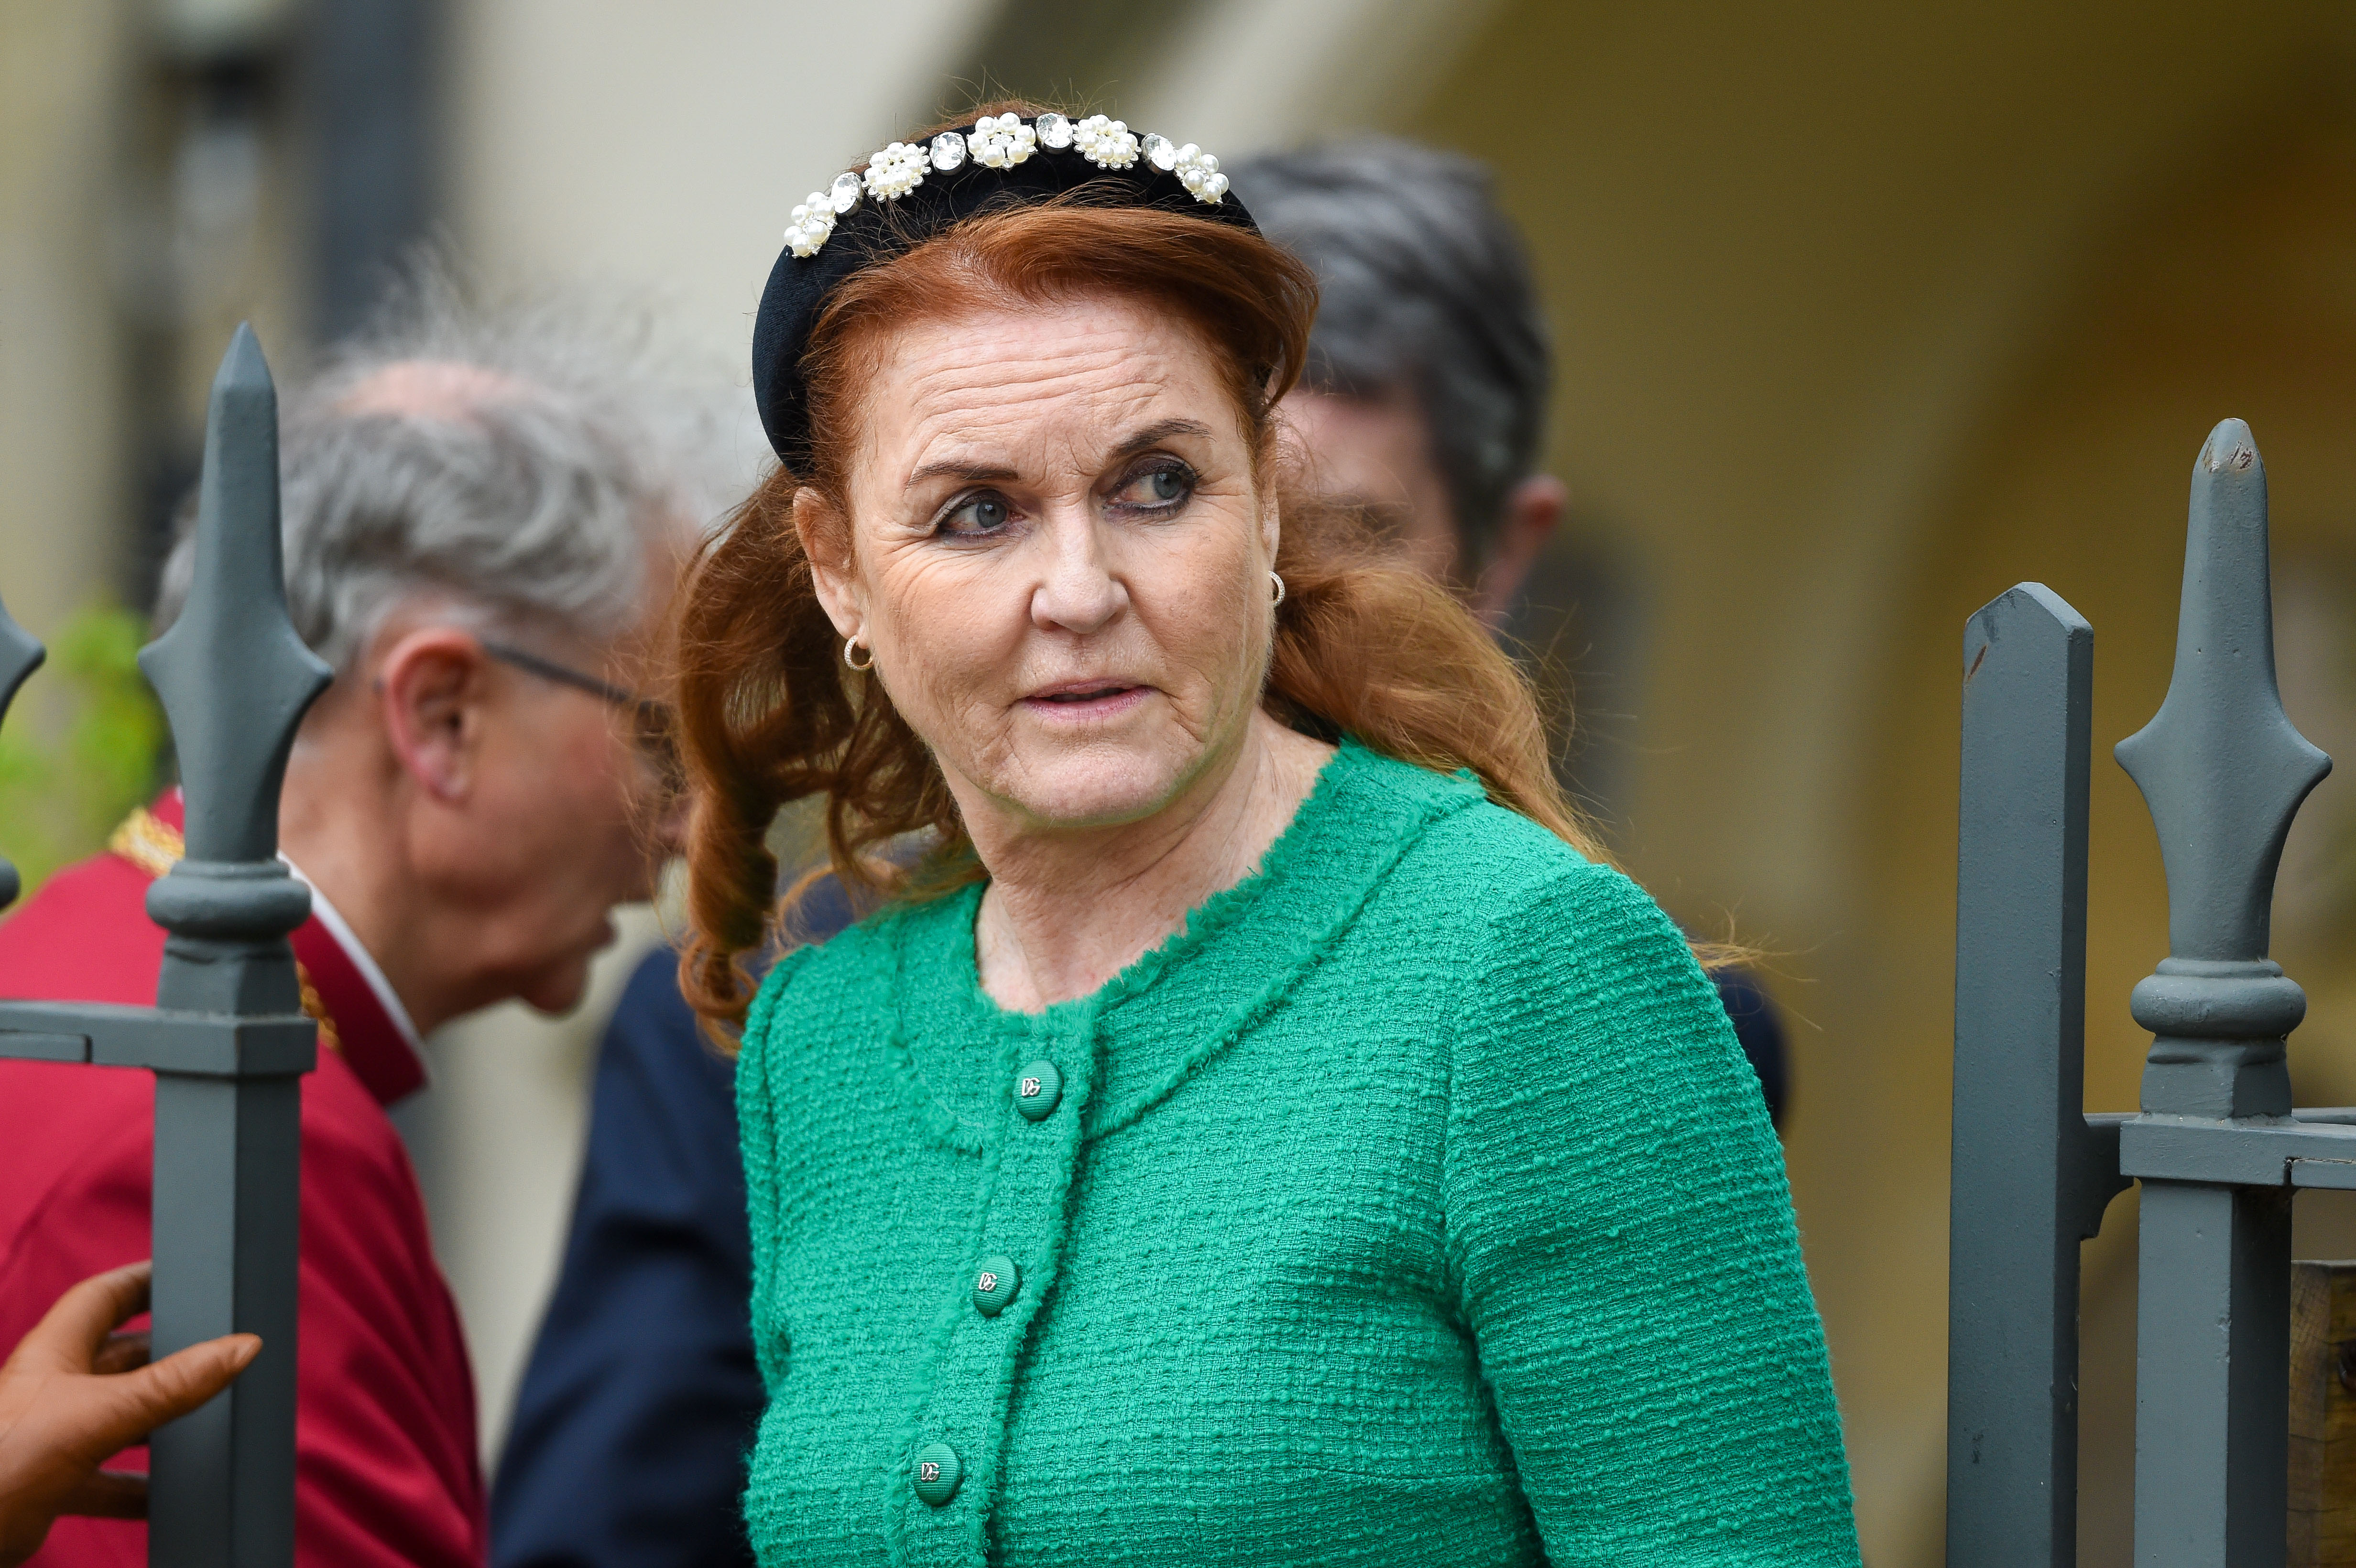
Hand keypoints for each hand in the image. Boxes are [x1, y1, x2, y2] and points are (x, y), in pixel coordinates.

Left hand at [0, 1263, 259, 1566]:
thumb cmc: (2, 1462)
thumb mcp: (96, 1415)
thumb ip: (170, 1386)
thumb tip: (241, 1347)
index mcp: (53, 1352)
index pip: (102, 1296)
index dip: (143, 1279)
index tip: (188, 1273)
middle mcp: (52, 1389)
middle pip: (119, 1357)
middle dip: (168, 1355)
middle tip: (220, 1350)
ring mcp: (51, 1437)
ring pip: (118, 1418)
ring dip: (159, 1422)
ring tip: (207, 1420)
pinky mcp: (51, 1484)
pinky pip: (107, 1479)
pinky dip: (140, 1485)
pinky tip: (169, 1494)